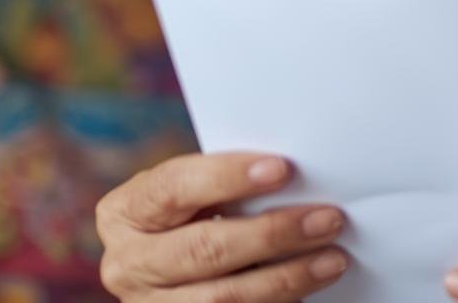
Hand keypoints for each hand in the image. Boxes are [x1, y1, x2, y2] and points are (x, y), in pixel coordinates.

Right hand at [96, 151, 349, 301]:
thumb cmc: (190, 214)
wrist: (170, 264)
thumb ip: (225, 186)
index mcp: (125, 212)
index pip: (174, 188)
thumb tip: (294, 179)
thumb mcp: (192, 194)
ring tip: (332, 258)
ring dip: (286, 277)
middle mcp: (127, 263)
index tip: (282, 168)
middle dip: (271, 234)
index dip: (227, 177)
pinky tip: (310, 284)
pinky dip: (278, 301)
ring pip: (222, 298)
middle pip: (203, 249)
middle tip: (328, 218)